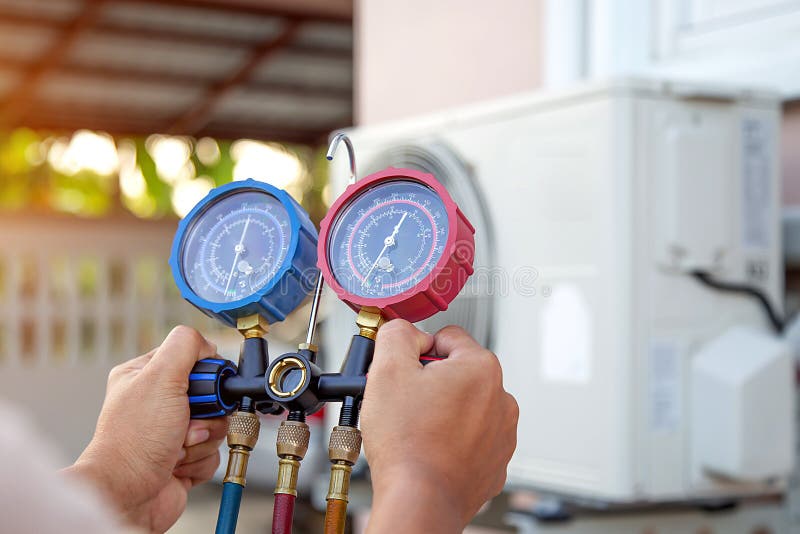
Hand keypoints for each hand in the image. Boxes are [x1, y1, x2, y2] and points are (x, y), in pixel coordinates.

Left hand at [63, 326, 227, 532]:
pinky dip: (200, 460)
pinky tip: (178, 463)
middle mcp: (158, 404)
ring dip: (202, 439)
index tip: (204, 387)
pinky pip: (213, 452)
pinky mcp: (184, 459)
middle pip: (211, 396)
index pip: (191, 359)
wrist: (127, 494)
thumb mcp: (160, 377)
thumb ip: (185, 346)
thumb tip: (207, 344)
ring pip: (215, 425)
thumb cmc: (134, 439)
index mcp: (146, 377)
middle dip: (206, 413)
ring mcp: (171, 433)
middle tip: (187, 421)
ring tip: (178, 446)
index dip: (204, 374)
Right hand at [361, 320, 518, 532]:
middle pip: (457, 372)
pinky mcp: (495, 461)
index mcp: (481, 368)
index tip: (405, 372)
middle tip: (406, 404)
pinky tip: (430, 450)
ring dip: (442, 412)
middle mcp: (501, 398)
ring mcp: (501, 433)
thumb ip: (396, 334)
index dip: (418, 351)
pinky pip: (469, 438)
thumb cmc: (407, 444)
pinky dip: (450, 441)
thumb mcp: (387, 369)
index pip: (447, 337)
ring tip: (417, 431)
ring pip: (464, 406)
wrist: (420, 501)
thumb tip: (405, 331)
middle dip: (430, 383)